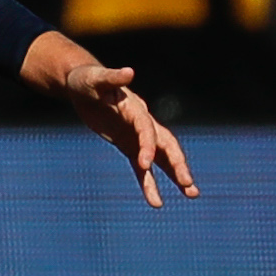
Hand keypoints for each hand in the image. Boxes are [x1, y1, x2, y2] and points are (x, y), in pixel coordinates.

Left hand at [62, 64, 196, 208]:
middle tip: (188, 183)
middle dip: (177, 163)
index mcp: (135, 108)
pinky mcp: (129, 147)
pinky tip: (156, 203)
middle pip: (166, 144)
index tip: (144, 164)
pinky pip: (142, 169)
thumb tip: (129, 72)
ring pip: (162, 158)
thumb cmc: (87, 80)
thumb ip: (111, 77)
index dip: (147, 145)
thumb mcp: (95, 78)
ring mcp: (138, 137)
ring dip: (176, 175)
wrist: (83, 86)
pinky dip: (149, 184)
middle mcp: (143, 123)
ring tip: (192, 194)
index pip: (146, 128)